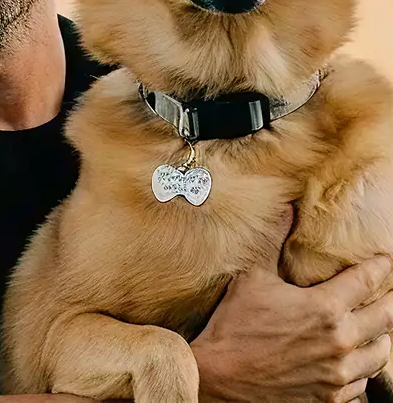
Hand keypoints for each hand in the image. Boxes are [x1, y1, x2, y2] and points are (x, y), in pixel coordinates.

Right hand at [191, 204, 392, 401]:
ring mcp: (338, 373)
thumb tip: (287, 208)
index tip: (386, 260)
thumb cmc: (232, 326)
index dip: (382, 267)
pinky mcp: (330, 397)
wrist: (217, 377)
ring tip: (377, 331)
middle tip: (392, 293)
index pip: (367, 280)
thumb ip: (275, 243)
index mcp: (324, 308)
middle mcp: (340, 341)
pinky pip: (361, 384)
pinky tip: (354, 363)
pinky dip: (361, 371)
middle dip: (392, 301)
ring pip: (380, 355)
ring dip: (381, 339)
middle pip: (386, 317)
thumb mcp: (251, 279)